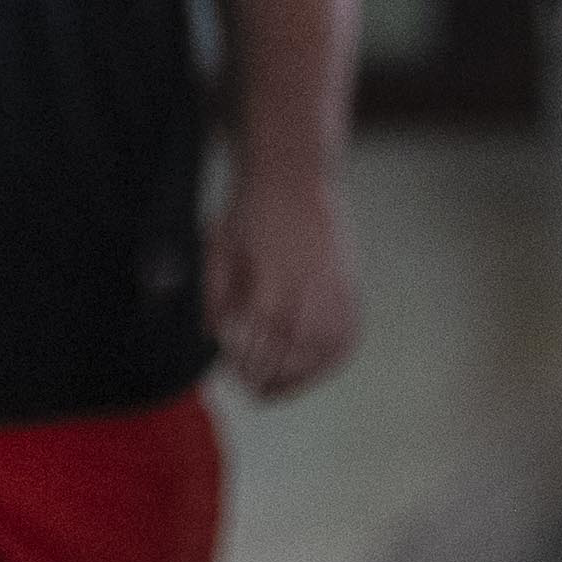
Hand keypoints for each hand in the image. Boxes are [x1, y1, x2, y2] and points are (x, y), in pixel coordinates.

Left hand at [209, 157, 362, 398]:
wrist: (295, 172)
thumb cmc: (251, 209)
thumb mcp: (217, 249)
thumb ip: (213, 298)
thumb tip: (210, 339)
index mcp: (271, 283)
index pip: (257, 345)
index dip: (243, 365)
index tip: (231, 372)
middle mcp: (307, 290)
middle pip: (290, 355)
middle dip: (268, 376)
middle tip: (251, 389)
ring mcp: (334, 288)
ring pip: (322, 351)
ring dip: (299, 376)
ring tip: (278, 388)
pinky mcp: (351, 285)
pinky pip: (347, 335)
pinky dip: (331, 358)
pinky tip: (313, 368)